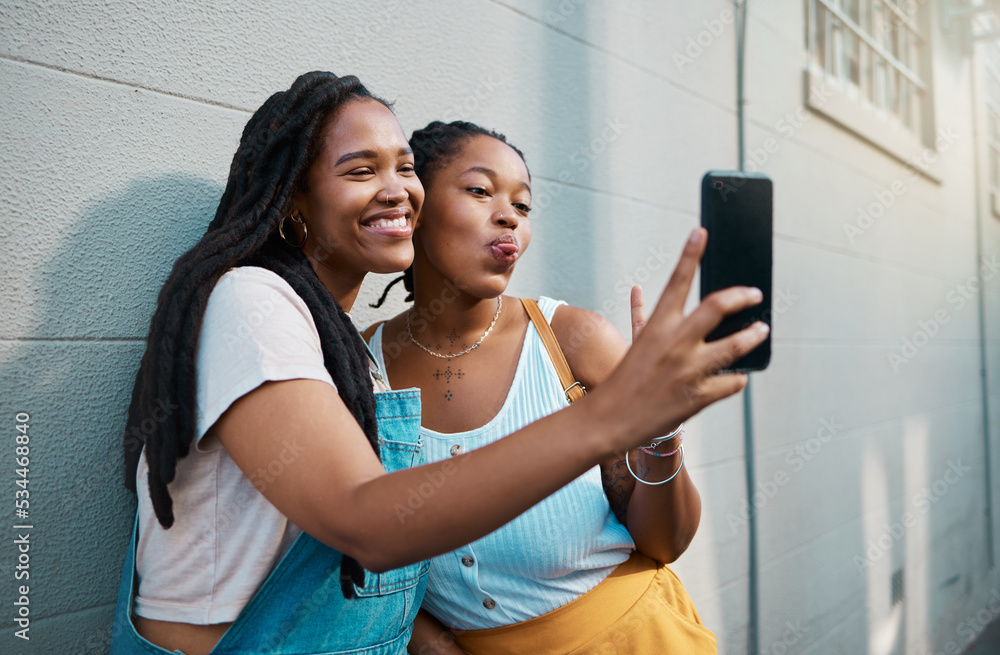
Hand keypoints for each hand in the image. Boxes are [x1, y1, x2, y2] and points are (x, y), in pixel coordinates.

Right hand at [587, 228, 766, 451]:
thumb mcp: (635, 343)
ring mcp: (689, 370)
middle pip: (717, 306)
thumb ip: (642, 316)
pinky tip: (739, 375)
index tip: (701, 232)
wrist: (611, 420)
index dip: (690, 253)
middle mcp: (675, 344)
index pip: (677, 281)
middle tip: (754, 294)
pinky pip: (733, 382)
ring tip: (761, 331)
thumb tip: (639, 291)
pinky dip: (738, 378)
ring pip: (736, 345)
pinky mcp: (699, 396)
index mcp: (657, 327)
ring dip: (753, 336)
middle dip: (742, 295)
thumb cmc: (624, 381)